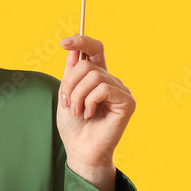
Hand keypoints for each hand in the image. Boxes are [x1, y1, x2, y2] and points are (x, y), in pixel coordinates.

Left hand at [57, 35, 135, 190]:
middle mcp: (110, 80)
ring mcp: (120, 90)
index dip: (81, 41)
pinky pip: (103, 89)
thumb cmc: (74, 125)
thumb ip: (71, 72)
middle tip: (68, 104)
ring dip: (77, 95)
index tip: (63, 42)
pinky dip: (90, 101)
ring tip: (78, 111)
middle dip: (70, 84)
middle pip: (87, 65)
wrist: (80, 148)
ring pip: (93, 76)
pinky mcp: (127, 102)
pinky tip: (90, 114)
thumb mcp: (66, 93)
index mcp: (96, 76)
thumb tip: (73, 47)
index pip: (95, 50)